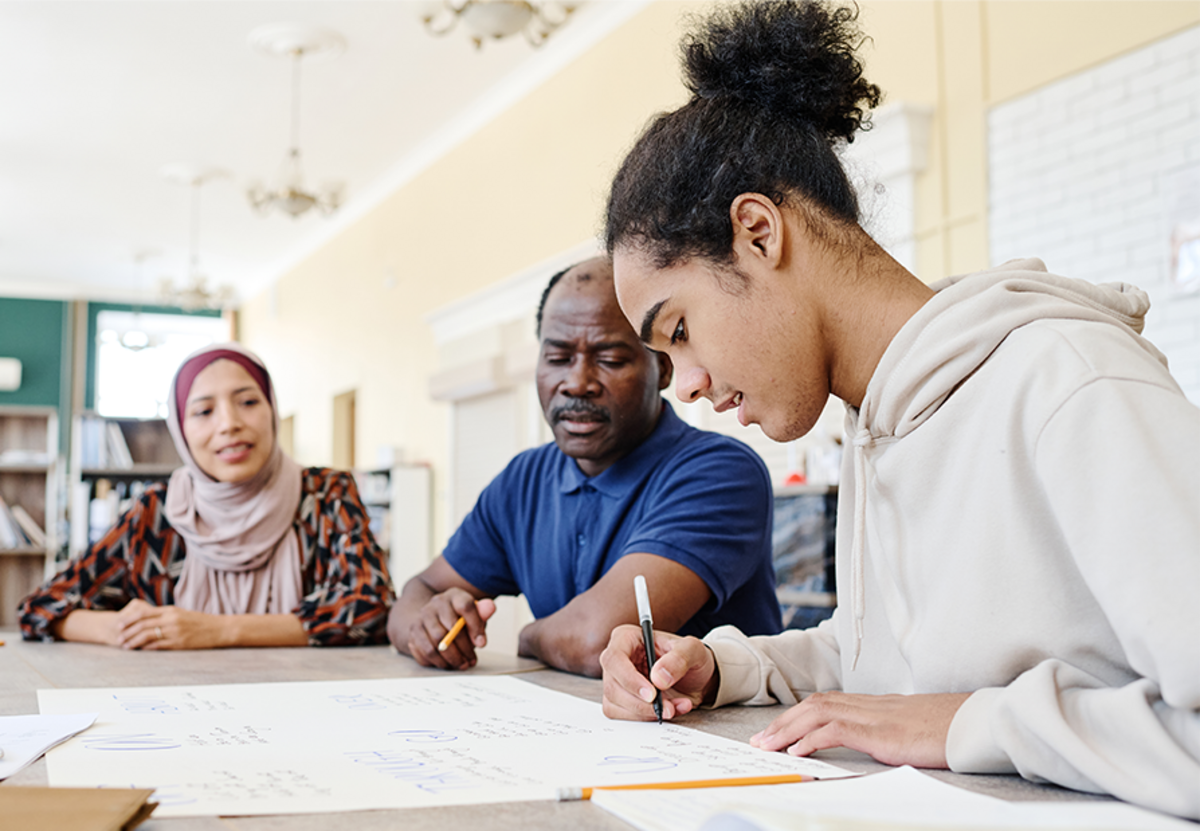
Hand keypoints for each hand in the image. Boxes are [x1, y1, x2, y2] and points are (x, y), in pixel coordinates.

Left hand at [115, 599, 227, 650]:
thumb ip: (165, 616)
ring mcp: (174, 632)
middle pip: (142, 624)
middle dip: (127, 632)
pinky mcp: (179, 643)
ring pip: (147, 635)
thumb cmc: (200, 622)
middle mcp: (171, 620)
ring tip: (126, 646)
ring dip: (133, 641)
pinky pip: (158, 646)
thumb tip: (148, 620)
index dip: (129, 619)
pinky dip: (146, 648)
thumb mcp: (182, 614)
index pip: (143, 613)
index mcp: (170, 611)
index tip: (119, 625)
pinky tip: (140, 650)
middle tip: (118, 638)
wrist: (219, 629)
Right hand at [407, 589, 495, 669]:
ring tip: (462, 664)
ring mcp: (422, 618)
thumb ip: (483, 611)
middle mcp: (436, 604)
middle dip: (464, 648)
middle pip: (450, 628)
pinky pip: (425, 652)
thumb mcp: (473, 612)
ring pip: (437, 643)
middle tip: (471, 659)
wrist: (434, 617)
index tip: (482, 643)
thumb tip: (490, 608)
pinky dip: (438, 662)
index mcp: (454, 595)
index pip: (465, 606)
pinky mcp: (413, 633)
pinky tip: (448, 663)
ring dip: (452, 658)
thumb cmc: (458, 617)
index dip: (475, 626)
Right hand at [600, 624, 716, 720]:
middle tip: (667, 707)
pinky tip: (670, 710)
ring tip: (674, 707)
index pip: (614, 658)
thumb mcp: (693, 650)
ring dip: (646, 714)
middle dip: (641, 704)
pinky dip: (647, 719)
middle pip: (612, 687)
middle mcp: (617, 660)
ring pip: (615, 705)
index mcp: (626, 638)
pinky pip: (624, 717)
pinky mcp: (621, 702)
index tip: (652, 693)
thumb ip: (679, 659)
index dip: (629, 679)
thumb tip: (658, 677)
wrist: (696, 679)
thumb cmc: (690, 658)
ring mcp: (616, 683)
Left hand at [749, 691, 971, 767]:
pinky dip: (812, 739)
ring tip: (767, 747)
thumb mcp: (913, 730)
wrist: (977, 723)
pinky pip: (837, 730)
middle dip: (783, 722)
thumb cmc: (951, 729)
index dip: (799, 714)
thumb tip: (879, 742)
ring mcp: (875, 716)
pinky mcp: (881, 732)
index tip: (778, 730)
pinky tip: (797, 751)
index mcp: (876, 704)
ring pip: (818, 713)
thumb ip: (891, 732)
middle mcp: (870, 705)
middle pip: (815, 704)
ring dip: (788, 730)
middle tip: (759, 741)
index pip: (827, 702)